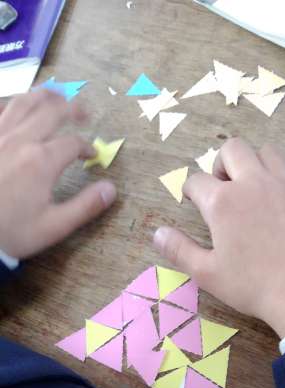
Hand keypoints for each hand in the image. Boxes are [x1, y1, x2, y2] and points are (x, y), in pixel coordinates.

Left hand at [0, 88, 115, 259]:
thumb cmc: (14, 232)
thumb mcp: (54, 226)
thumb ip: (85, 206)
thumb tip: (111, 189)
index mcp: (41, 160)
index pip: (72, 143)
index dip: (86, 147)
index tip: (92, 155)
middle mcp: (20, 140)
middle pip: (51, 112)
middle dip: (72, 109)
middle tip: (85, 112)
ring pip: (23, 103)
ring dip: (43, 96)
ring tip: (56, 95)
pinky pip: (1, 113)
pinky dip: (14, 106)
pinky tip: (20, 109)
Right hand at [154, 138, 284, 337]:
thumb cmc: (253, 286)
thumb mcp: (207, 274)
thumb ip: (179, 250)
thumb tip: (157, 233)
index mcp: (222, 202)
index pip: (196, 180)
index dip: (190, 190)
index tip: (193, 201)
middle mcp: (252, 183)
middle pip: (232, 148)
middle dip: (221, 163)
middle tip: (223, 189)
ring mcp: (284, 184)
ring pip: (266, 152)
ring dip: (254, 164)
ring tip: (253, 190)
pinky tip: (282, 200)